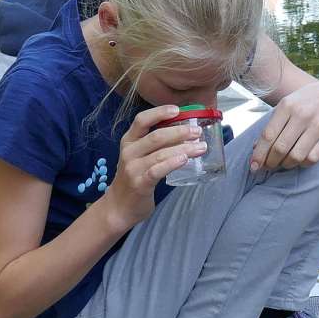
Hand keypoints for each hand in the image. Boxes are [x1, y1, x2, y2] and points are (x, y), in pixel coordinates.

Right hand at [100, 106, 206, 230]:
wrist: (118, 208)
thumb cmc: (133, 180)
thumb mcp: (138, 157)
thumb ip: (154, 146)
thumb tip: (183, 135)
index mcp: (129, 141)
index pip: (142, 120)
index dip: (159, 112)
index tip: (177, 109)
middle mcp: (129, 152)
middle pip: (156, 136)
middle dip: (179, 132)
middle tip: (197, 131)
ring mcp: (133, 168)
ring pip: (161, 153)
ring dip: (183, 149)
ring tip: (200, 148)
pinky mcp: (140, 183)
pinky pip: (158, 170)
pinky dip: (172, 163)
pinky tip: (185, 160)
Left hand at [250, 80, 318, 171]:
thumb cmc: (306, 102)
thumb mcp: (287, 106)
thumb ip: (272, 125)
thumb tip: (256, 148)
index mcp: (287, 106)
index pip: (268, 135)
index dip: (259, 154)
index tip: (253, 166)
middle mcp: (302, 115)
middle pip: (280, 149)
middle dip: (270, 162)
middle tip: (268, 165)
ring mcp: (317, 126)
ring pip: (296, 157)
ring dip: (286, 164)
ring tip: (283, 162)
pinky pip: (312, 159)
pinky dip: (302, 164)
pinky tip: (299, 160)